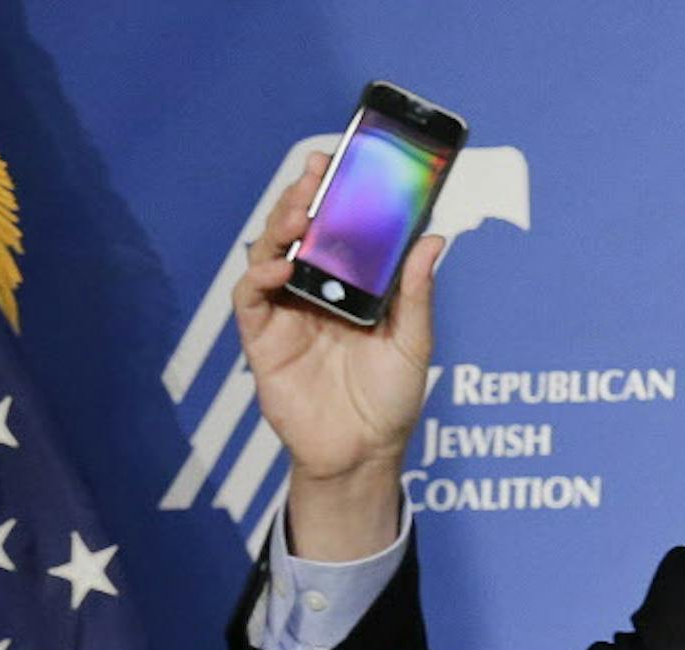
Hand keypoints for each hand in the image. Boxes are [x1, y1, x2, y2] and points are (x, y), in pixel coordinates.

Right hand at [230, 151, 444, 556]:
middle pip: (298, 231)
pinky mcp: (262, 340)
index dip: (335, 194)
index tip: (342, 160)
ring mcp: (285, 313)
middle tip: (315, 172)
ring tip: (299, 212)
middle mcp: (313, 291)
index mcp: (349, 285)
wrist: (363, 454)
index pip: (337, 228)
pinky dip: (260, 276)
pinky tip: (282, 265)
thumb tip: (434, 239)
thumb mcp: (414, 343)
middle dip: (303, 196)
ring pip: (269, 253)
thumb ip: (417, 293)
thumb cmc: (390, 400)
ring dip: (279, 226)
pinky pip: (250, 298)